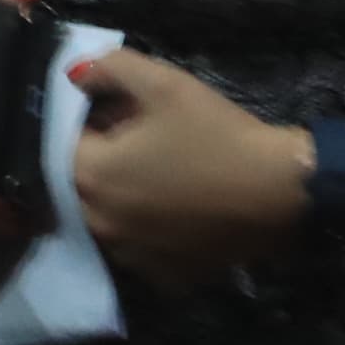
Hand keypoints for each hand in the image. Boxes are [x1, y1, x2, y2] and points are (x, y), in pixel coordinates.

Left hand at [66, 47, 309, 284]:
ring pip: (109, 217)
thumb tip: (74, 73)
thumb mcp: (163, 83)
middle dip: (104, 158)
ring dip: (123, 194)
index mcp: (91, 176)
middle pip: (83, 183)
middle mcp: (100, 224)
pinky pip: (140, 246)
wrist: (279, 192)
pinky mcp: (163, 276)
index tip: (122, 111)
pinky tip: (178, 207)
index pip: (65, 142)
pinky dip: (148, 227)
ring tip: (164, 171)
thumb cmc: (217, 134)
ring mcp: (131, 256)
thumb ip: (110, 68)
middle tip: (145, 138)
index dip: (91, 122)